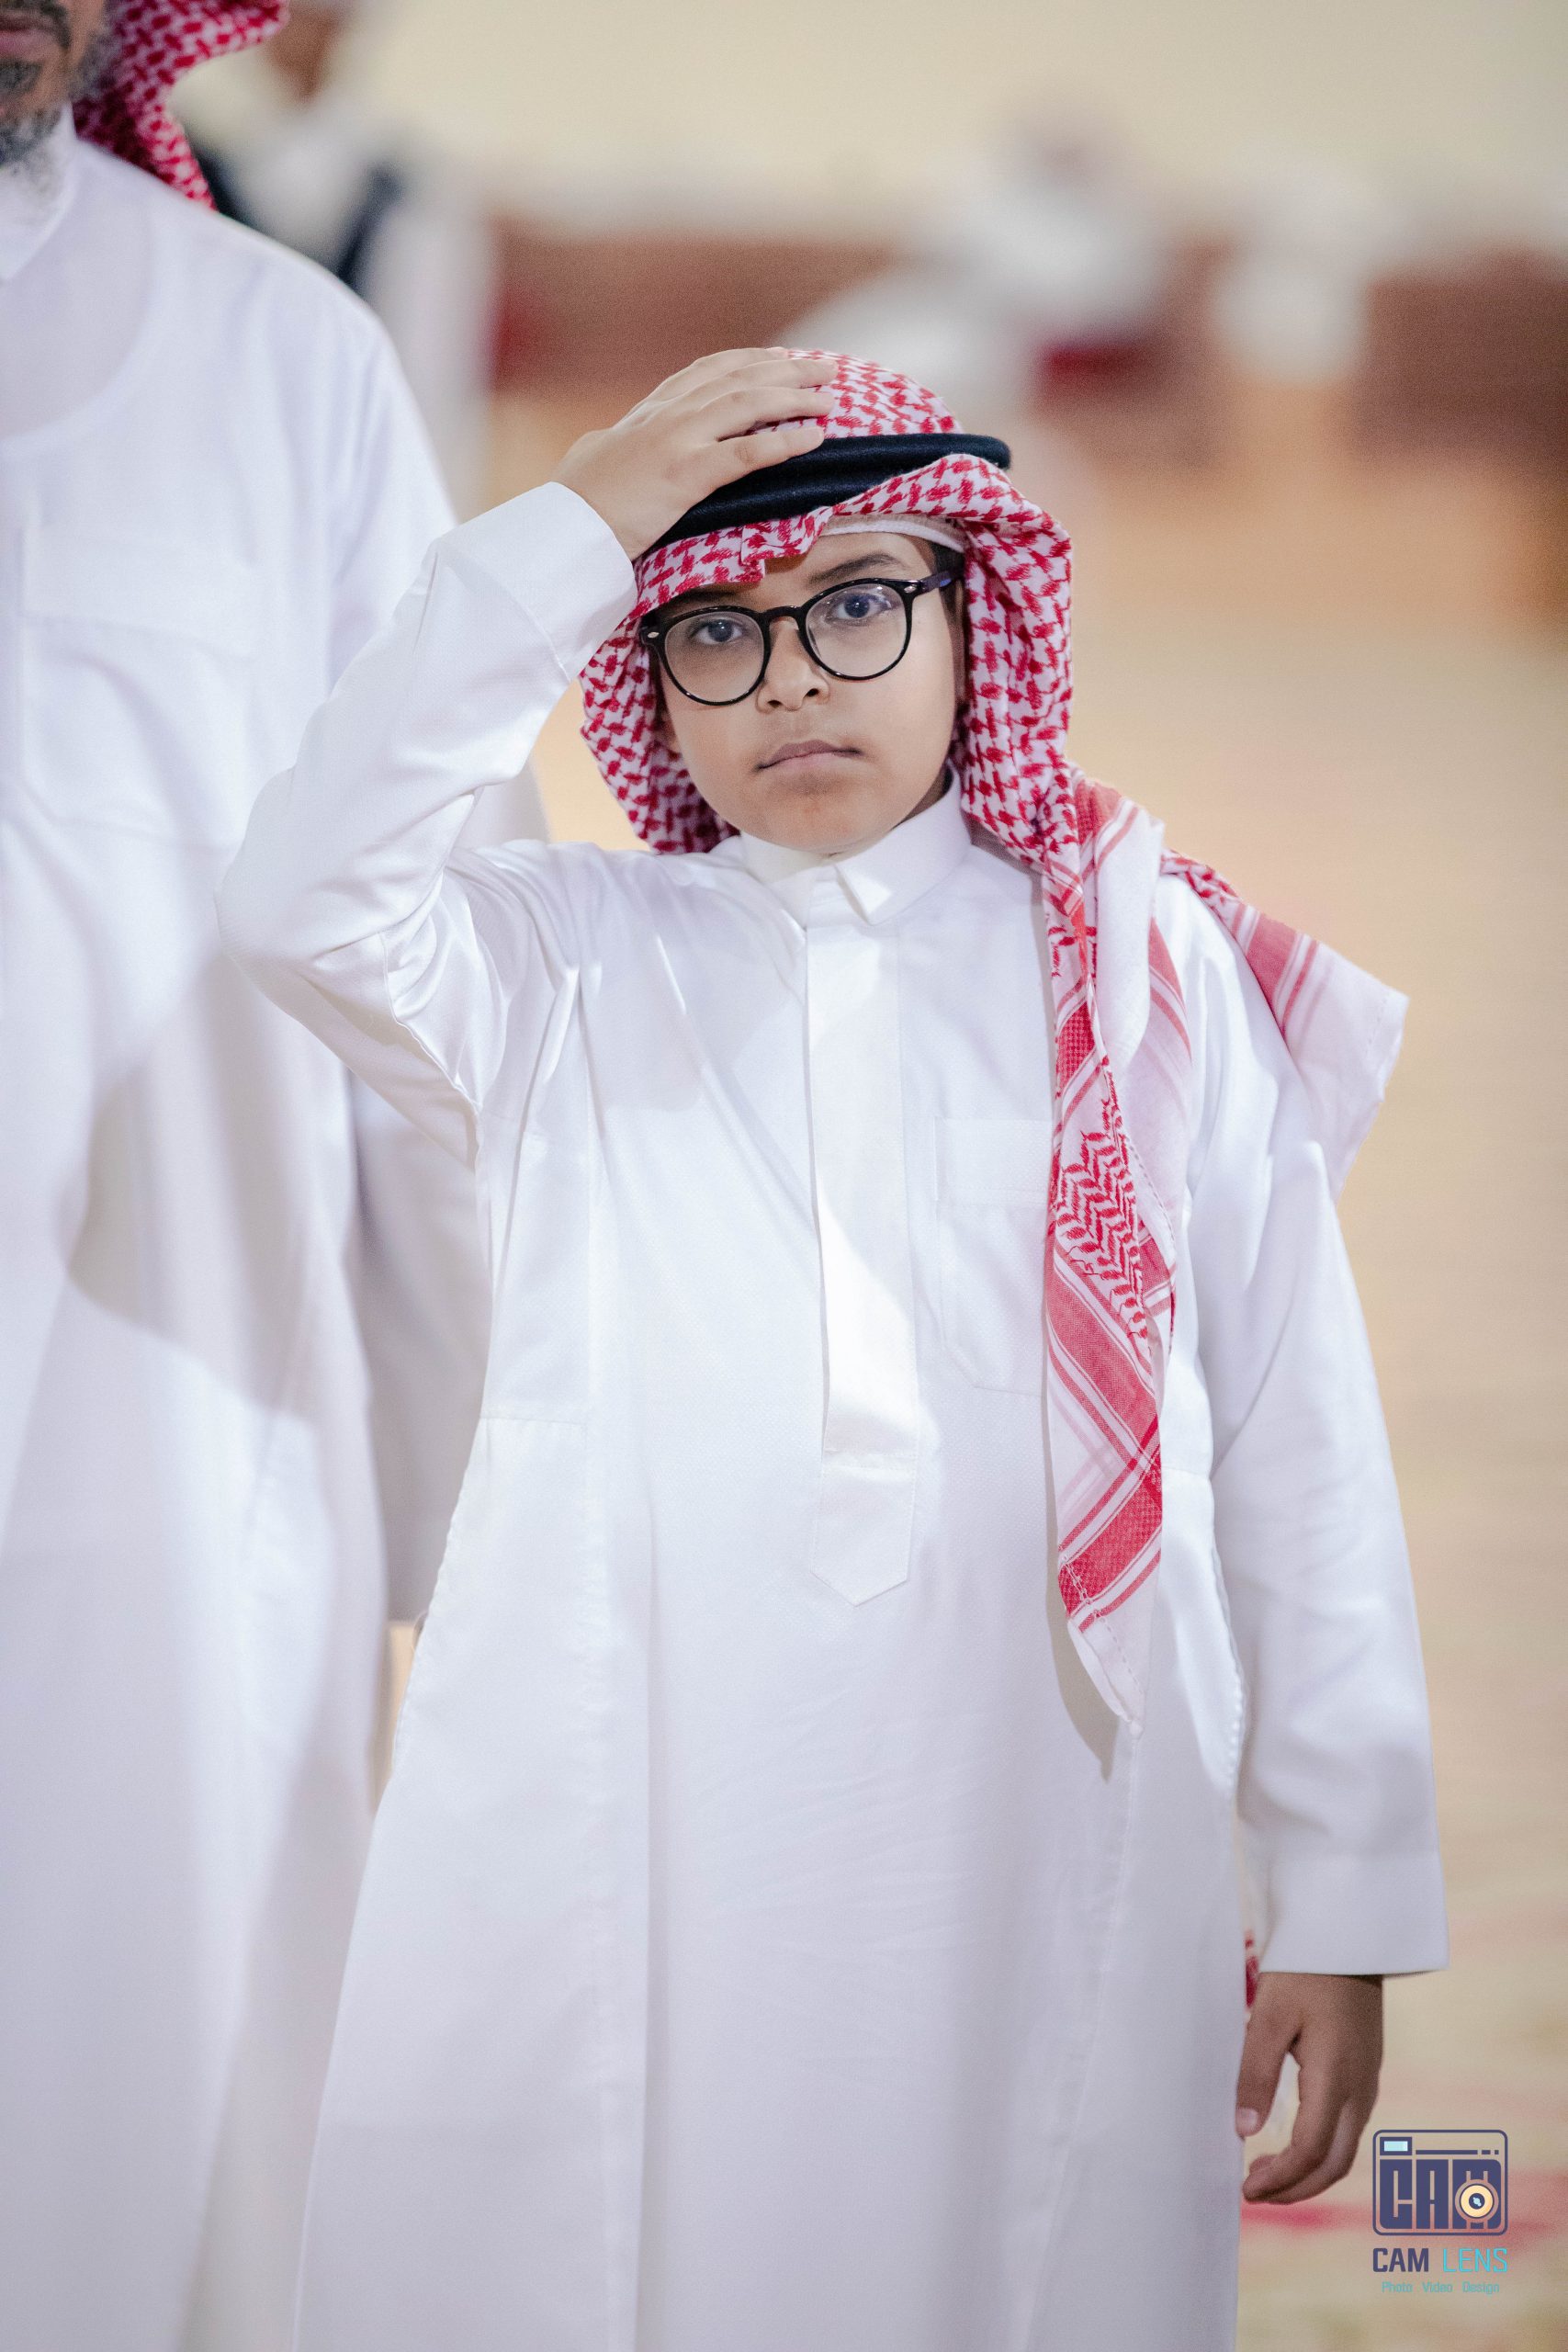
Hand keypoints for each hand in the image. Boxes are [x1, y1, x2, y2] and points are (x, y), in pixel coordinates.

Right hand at [552, 349, 834, 559]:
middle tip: (824, 370)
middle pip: (738, 379)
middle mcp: (667, 416)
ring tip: (829, 399)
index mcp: (649, 412)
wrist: (562, 528)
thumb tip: (610, 441)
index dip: (750, 360)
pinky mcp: (685, 476)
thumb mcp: (597, 458)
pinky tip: (812, 439)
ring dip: (794, 399)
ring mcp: (676, 442)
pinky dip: (784, 443)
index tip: (781, 358)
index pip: (708, 371)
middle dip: (786, 371)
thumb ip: (617, 443)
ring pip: (747, 406)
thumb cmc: (575, 504)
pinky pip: (745, 454)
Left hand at [1235, 1970, 1383, 2203]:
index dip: (1280, 2178)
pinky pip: (1348, 2129)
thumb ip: (1256, 2073)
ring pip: (1346, 2150)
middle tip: (1254, 2192)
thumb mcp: (1269, 2015)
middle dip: (1296, 2189)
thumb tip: (1244, 2130)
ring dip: (1309, 2173)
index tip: (1246, 2188)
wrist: (1350, 1934)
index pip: (1312, 2150)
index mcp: (1337, 2076)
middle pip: (1335, 2163)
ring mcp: (1368, 2081)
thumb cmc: (1305, 1968)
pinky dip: (1322, 2152)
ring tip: (1267, 2174)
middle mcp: (1361, 2088)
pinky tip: (1294, 2144)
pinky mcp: (1366, 2072)